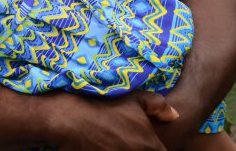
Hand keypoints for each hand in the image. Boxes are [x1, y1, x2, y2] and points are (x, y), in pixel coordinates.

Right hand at [48, 90, 171, 150]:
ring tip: (116, 144)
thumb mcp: (134, 98)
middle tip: (128, 142)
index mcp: (150, 146)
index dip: (154, 147)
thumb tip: (174, 115)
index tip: (145, 142)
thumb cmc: (104, 107)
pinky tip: (105, 147)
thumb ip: (158, 105)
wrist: (71, 119)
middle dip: (139, 149)